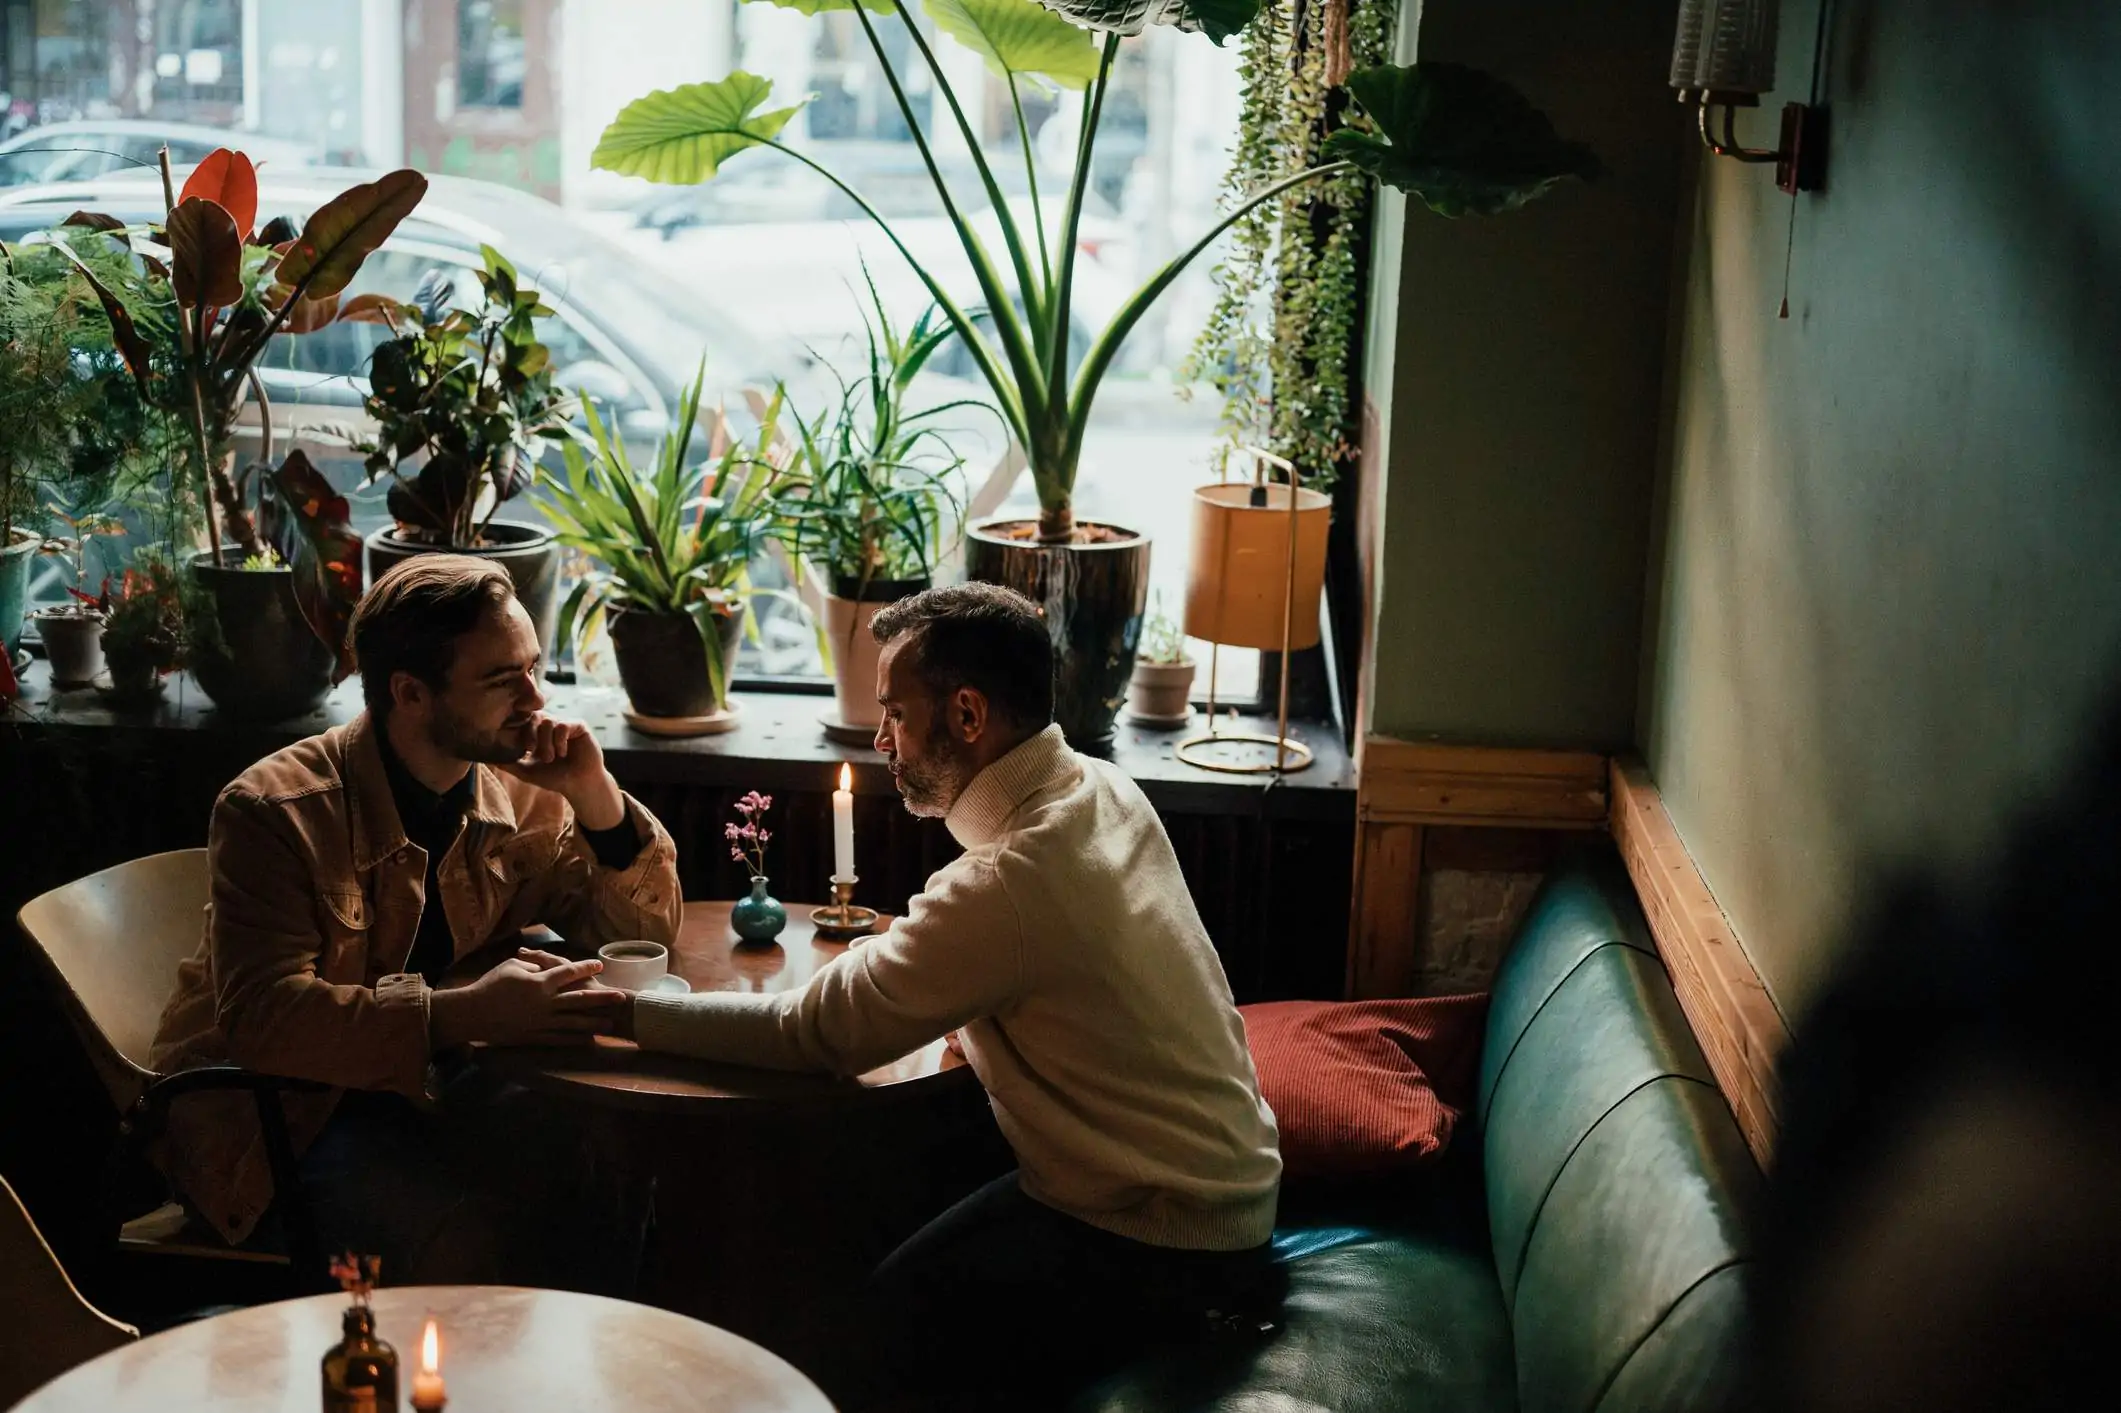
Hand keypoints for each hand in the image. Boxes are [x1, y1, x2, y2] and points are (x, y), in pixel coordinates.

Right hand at [429, 948, 628, 1048]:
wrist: (472, 1014)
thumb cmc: (490, 986)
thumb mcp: (511, 967)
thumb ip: (533, 964)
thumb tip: (548, 967)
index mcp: (539, 982)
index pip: (568, 972)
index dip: (585, 967)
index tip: (599, 965)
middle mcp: (545, 1003)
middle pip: (580, 999)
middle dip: (602, 998)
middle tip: (621, 998)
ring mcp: (541, 1022)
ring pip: (574, 1023)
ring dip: (594, 1023)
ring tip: (610, 1024)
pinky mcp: (535, 1037)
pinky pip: (559, 1039)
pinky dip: (575, 1040)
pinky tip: (588, 1041)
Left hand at [495, 714, 625, 829]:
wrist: (578, 785)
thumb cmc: (554, 777)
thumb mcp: (526, 771)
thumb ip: (508, 763)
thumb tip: (487, 758)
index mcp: (537, 732)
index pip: (524, 720)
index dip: (521, 730)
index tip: (524, 748)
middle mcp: (551, 725)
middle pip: (534, 717)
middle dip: (530, 734)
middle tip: (531, 751)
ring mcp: (565, 724)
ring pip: (548, 721)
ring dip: (545, 742)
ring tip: (550, 758)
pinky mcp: (579, 726)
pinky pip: (563, 724)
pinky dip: (559, 740)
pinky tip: (562, 753)